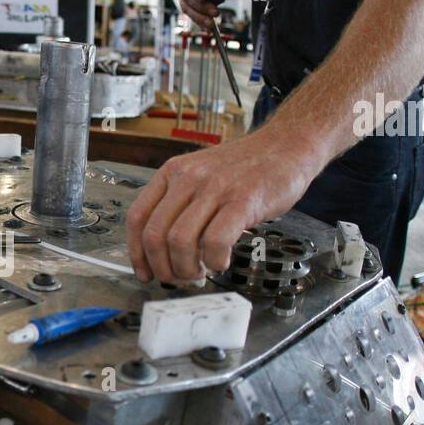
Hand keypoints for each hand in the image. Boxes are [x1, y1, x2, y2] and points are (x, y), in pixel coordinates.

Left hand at [126, 126, 321, 283]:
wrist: (286, 145)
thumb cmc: (245, 168)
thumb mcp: (201, 176)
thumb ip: (181, 206)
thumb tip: (163, 251)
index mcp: (172, 173)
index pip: (137, 217)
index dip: (137, 253)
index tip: (145, 272)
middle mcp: (188, 178)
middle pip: (155, 235)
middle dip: (163, 268)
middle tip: (178, 278)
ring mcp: (215, 188)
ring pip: (180, 242)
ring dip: (187, 269)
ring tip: (201, 272)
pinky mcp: (242, 200)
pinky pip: (215, 241)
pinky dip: (215, 261)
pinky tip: (221, 261)